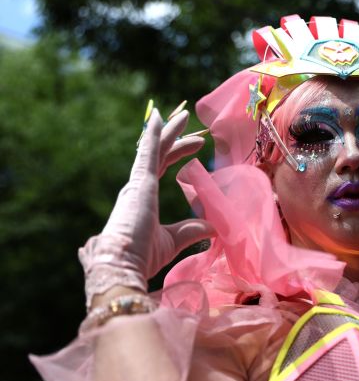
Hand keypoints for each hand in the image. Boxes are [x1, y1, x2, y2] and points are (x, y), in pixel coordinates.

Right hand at [80, 105, 213, 306]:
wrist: (123, 265)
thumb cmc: (143, 256)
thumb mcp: (173, 241)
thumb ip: (191, 230)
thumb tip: (214, 227)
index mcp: (142, 199)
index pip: (161, 167)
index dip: (177, 154)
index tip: (196, 145)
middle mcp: (136, 187)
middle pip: (158, 155)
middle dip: (176, 139)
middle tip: (192, 125)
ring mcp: (136, 183)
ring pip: (154, 149)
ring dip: (169, 131)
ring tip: (184, 115)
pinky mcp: (139, 183)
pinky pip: (147, 152)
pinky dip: (153, 134)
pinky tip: (159, 118)